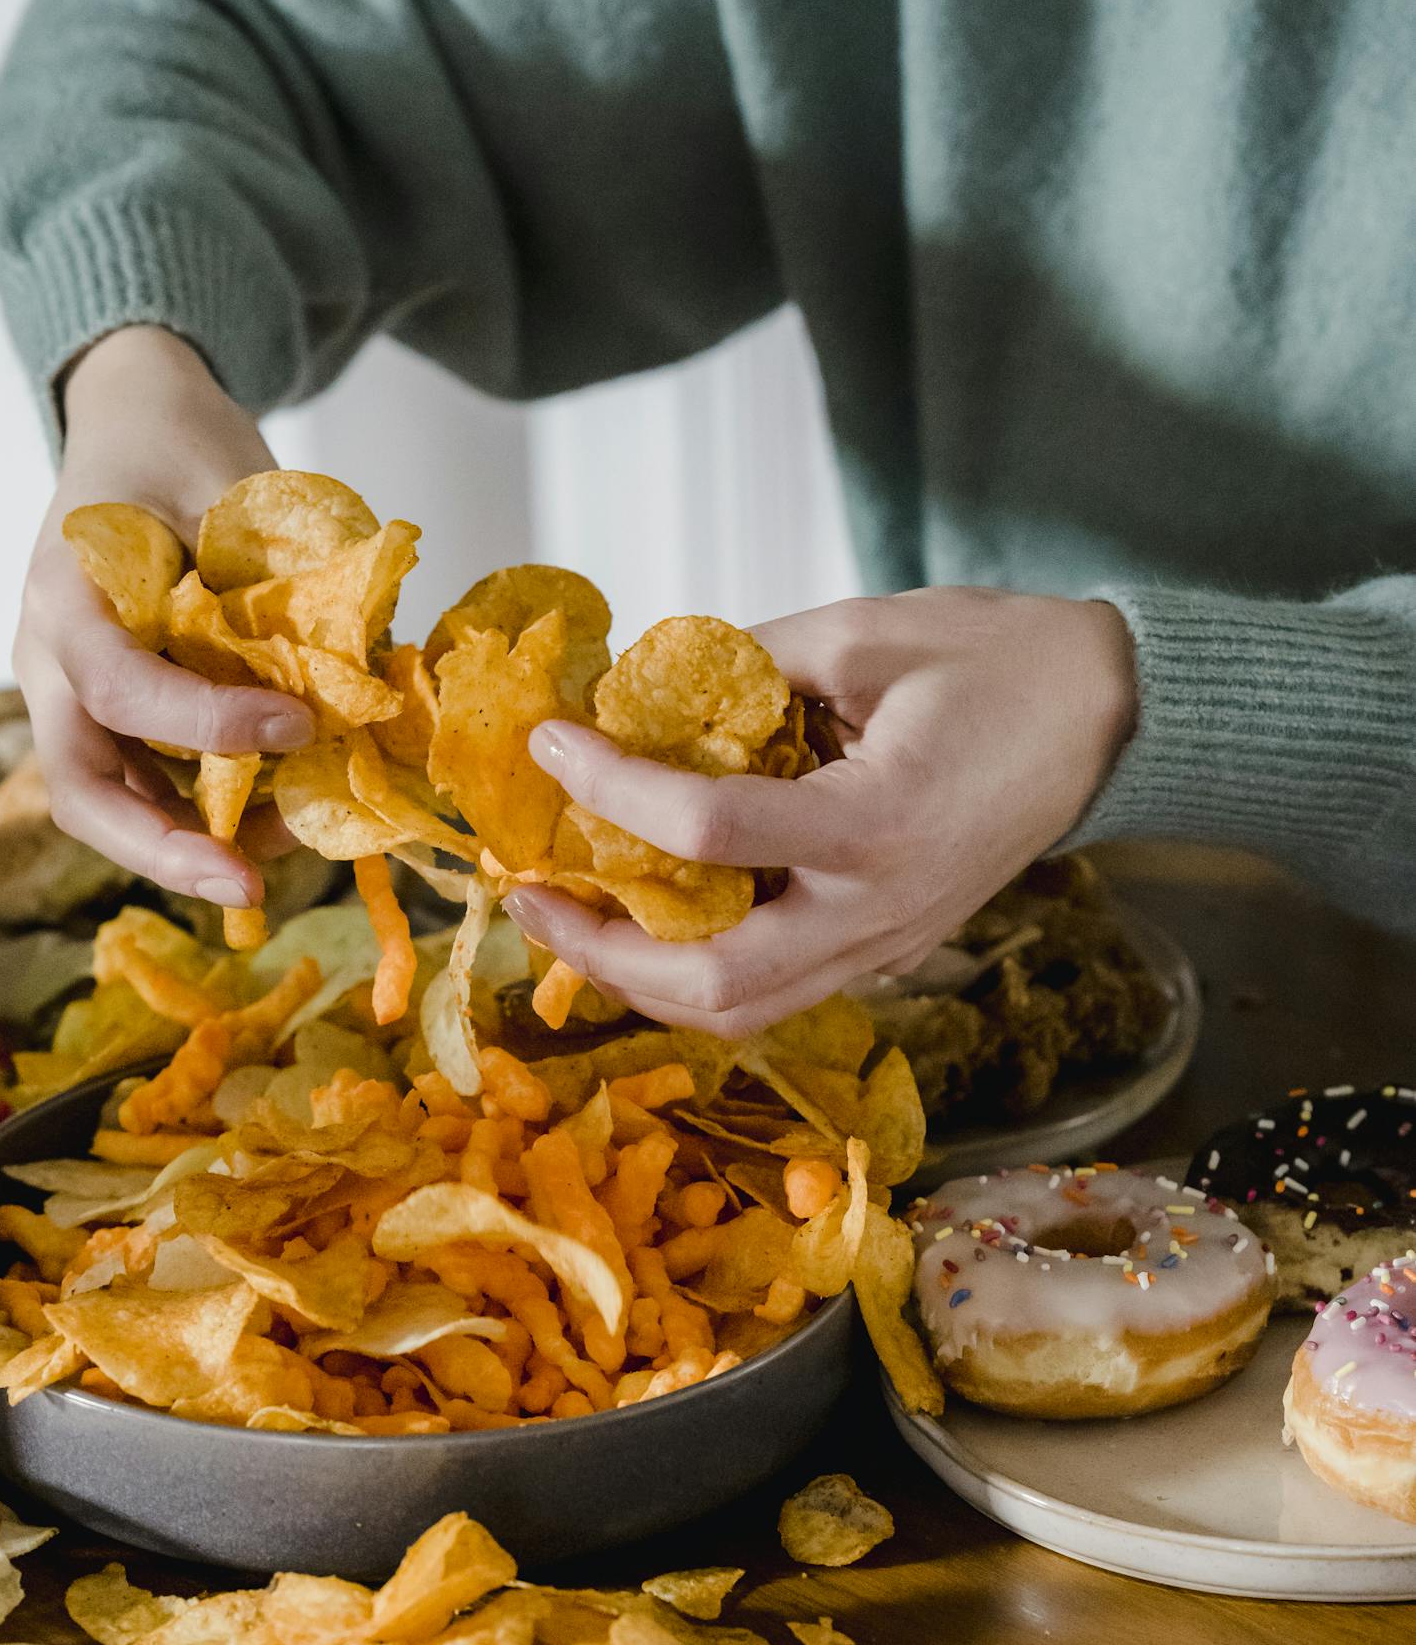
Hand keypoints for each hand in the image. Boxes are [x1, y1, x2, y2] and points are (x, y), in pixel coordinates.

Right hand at [13, 325, 311, 907]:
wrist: (132, 417)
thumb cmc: (175, 439)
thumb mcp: (231, 480)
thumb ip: (278, 574)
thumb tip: (361, 670)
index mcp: (64, 590)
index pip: (116, 686)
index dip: (205, 724)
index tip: (297, 726)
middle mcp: (49, 655)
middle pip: (80, 787)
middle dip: (161, 850)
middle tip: (249, 890)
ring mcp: (72, 691)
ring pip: (111, 804)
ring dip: (195, 844)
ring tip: (291, 850)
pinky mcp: (112, 712)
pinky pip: (150, 785)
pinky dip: (212, 814)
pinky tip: (284, 814)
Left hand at [502, 587, 1136, 1037]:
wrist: (1114, 720)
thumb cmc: (999, 661)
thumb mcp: (864, 633)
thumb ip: (742, 669)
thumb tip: (627, 693)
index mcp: (877, 822)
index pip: (708, 828)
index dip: (609, 786)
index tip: (551, 741)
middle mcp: (879, 911)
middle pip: (715, 985)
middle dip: (604, 952)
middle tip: (530, 894)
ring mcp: (887, 946)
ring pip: (742, 1012)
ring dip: (641, 981)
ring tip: (571, 920)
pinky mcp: (886, 951)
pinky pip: (775, 989)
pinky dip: (696, 969)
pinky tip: (647, 919)